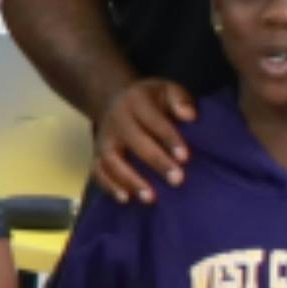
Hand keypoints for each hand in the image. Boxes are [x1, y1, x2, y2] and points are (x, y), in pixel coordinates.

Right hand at [90, 77, 199, 202]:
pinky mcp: (96, 154)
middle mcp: (116, 118)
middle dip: (156, 161)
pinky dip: (109, 186)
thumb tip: (189, 116)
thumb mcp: (167, 89)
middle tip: (178, 180)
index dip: (170, 138)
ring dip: (130, 180)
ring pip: (112, 160)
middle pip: (135, 141)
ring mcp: (104, 138)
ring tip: (151, 198)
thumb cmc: (150, 100)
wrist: (114, 99)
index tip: (185, 157)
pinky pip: (98, 171)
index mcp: (136, 100)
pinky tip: (126, 199)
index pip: (154, 120)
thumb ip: (180, 99)